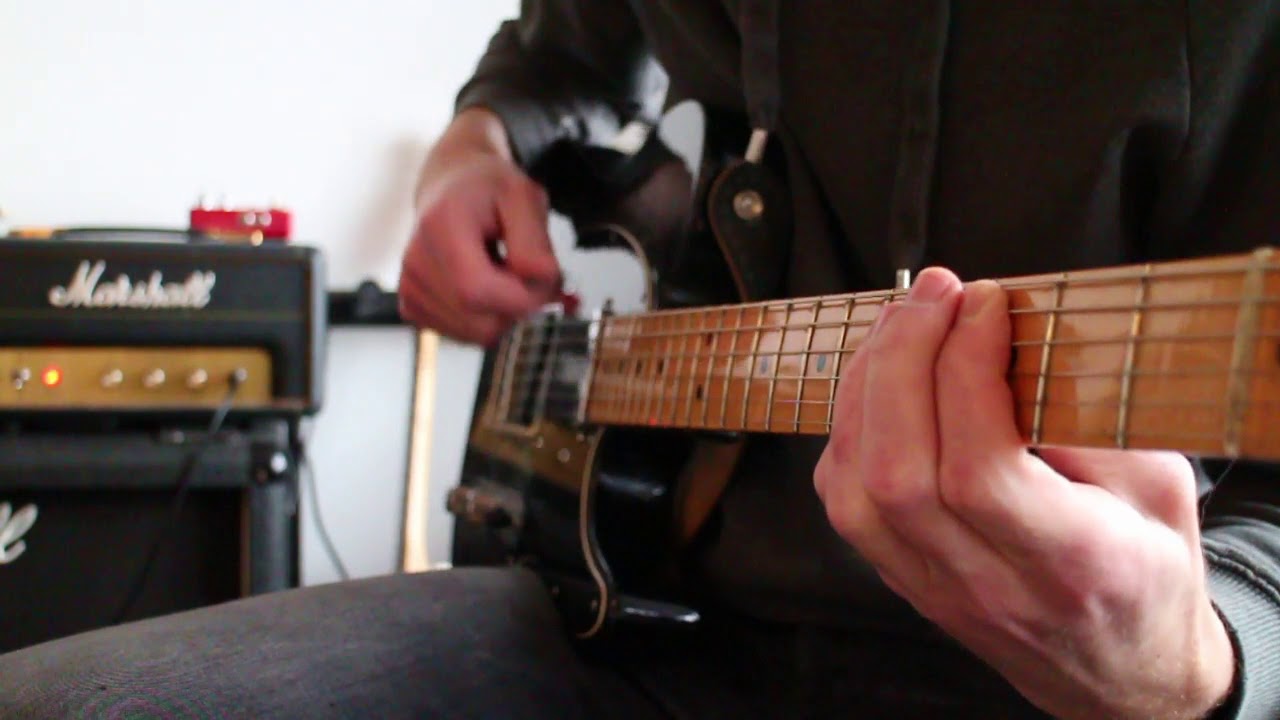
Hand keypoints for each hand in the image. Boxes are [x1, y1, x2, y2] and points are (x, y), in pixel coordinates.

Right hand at [399, 108, 561, 345]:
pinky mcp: (413, 306)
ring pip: (475, 334)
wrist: (450, 188)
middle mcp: (416, 261)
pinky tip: (487, 287)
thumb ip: (534, 242)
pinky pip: (464, 335)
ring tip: (505, 275)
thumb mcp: (523, 197)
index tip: (545, 280)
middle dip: (519, 309)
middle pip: (479, 322)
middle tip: (531, 277)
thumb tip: (540, 281)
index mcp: (440, 226)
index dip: (521, 299)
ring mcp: (410, 287)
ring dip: (504, 314)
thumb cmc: (488, 190)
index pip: (477, 290)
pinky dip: (486, 319)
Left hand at [813, 268, 1235, 718]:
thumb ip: (1093, 421)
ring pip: (853, 486)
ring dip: (866, 384)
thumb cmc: (1144, 569)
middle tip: (934, 291)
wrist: (1118, 671)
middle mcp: (986, 584)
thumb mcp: (1158, 489)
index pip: (980, 469)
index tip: (987, 303)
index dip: (968, 372)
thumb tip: (1009, 339)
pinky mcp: (896, 576)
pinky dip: (849, 423)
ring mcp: (929, 586)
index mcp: (1070, 564)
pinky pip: (841, 496)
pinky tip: (881, 377)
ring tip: (904, 319)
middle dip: (902, 360)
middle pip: (897, 472)